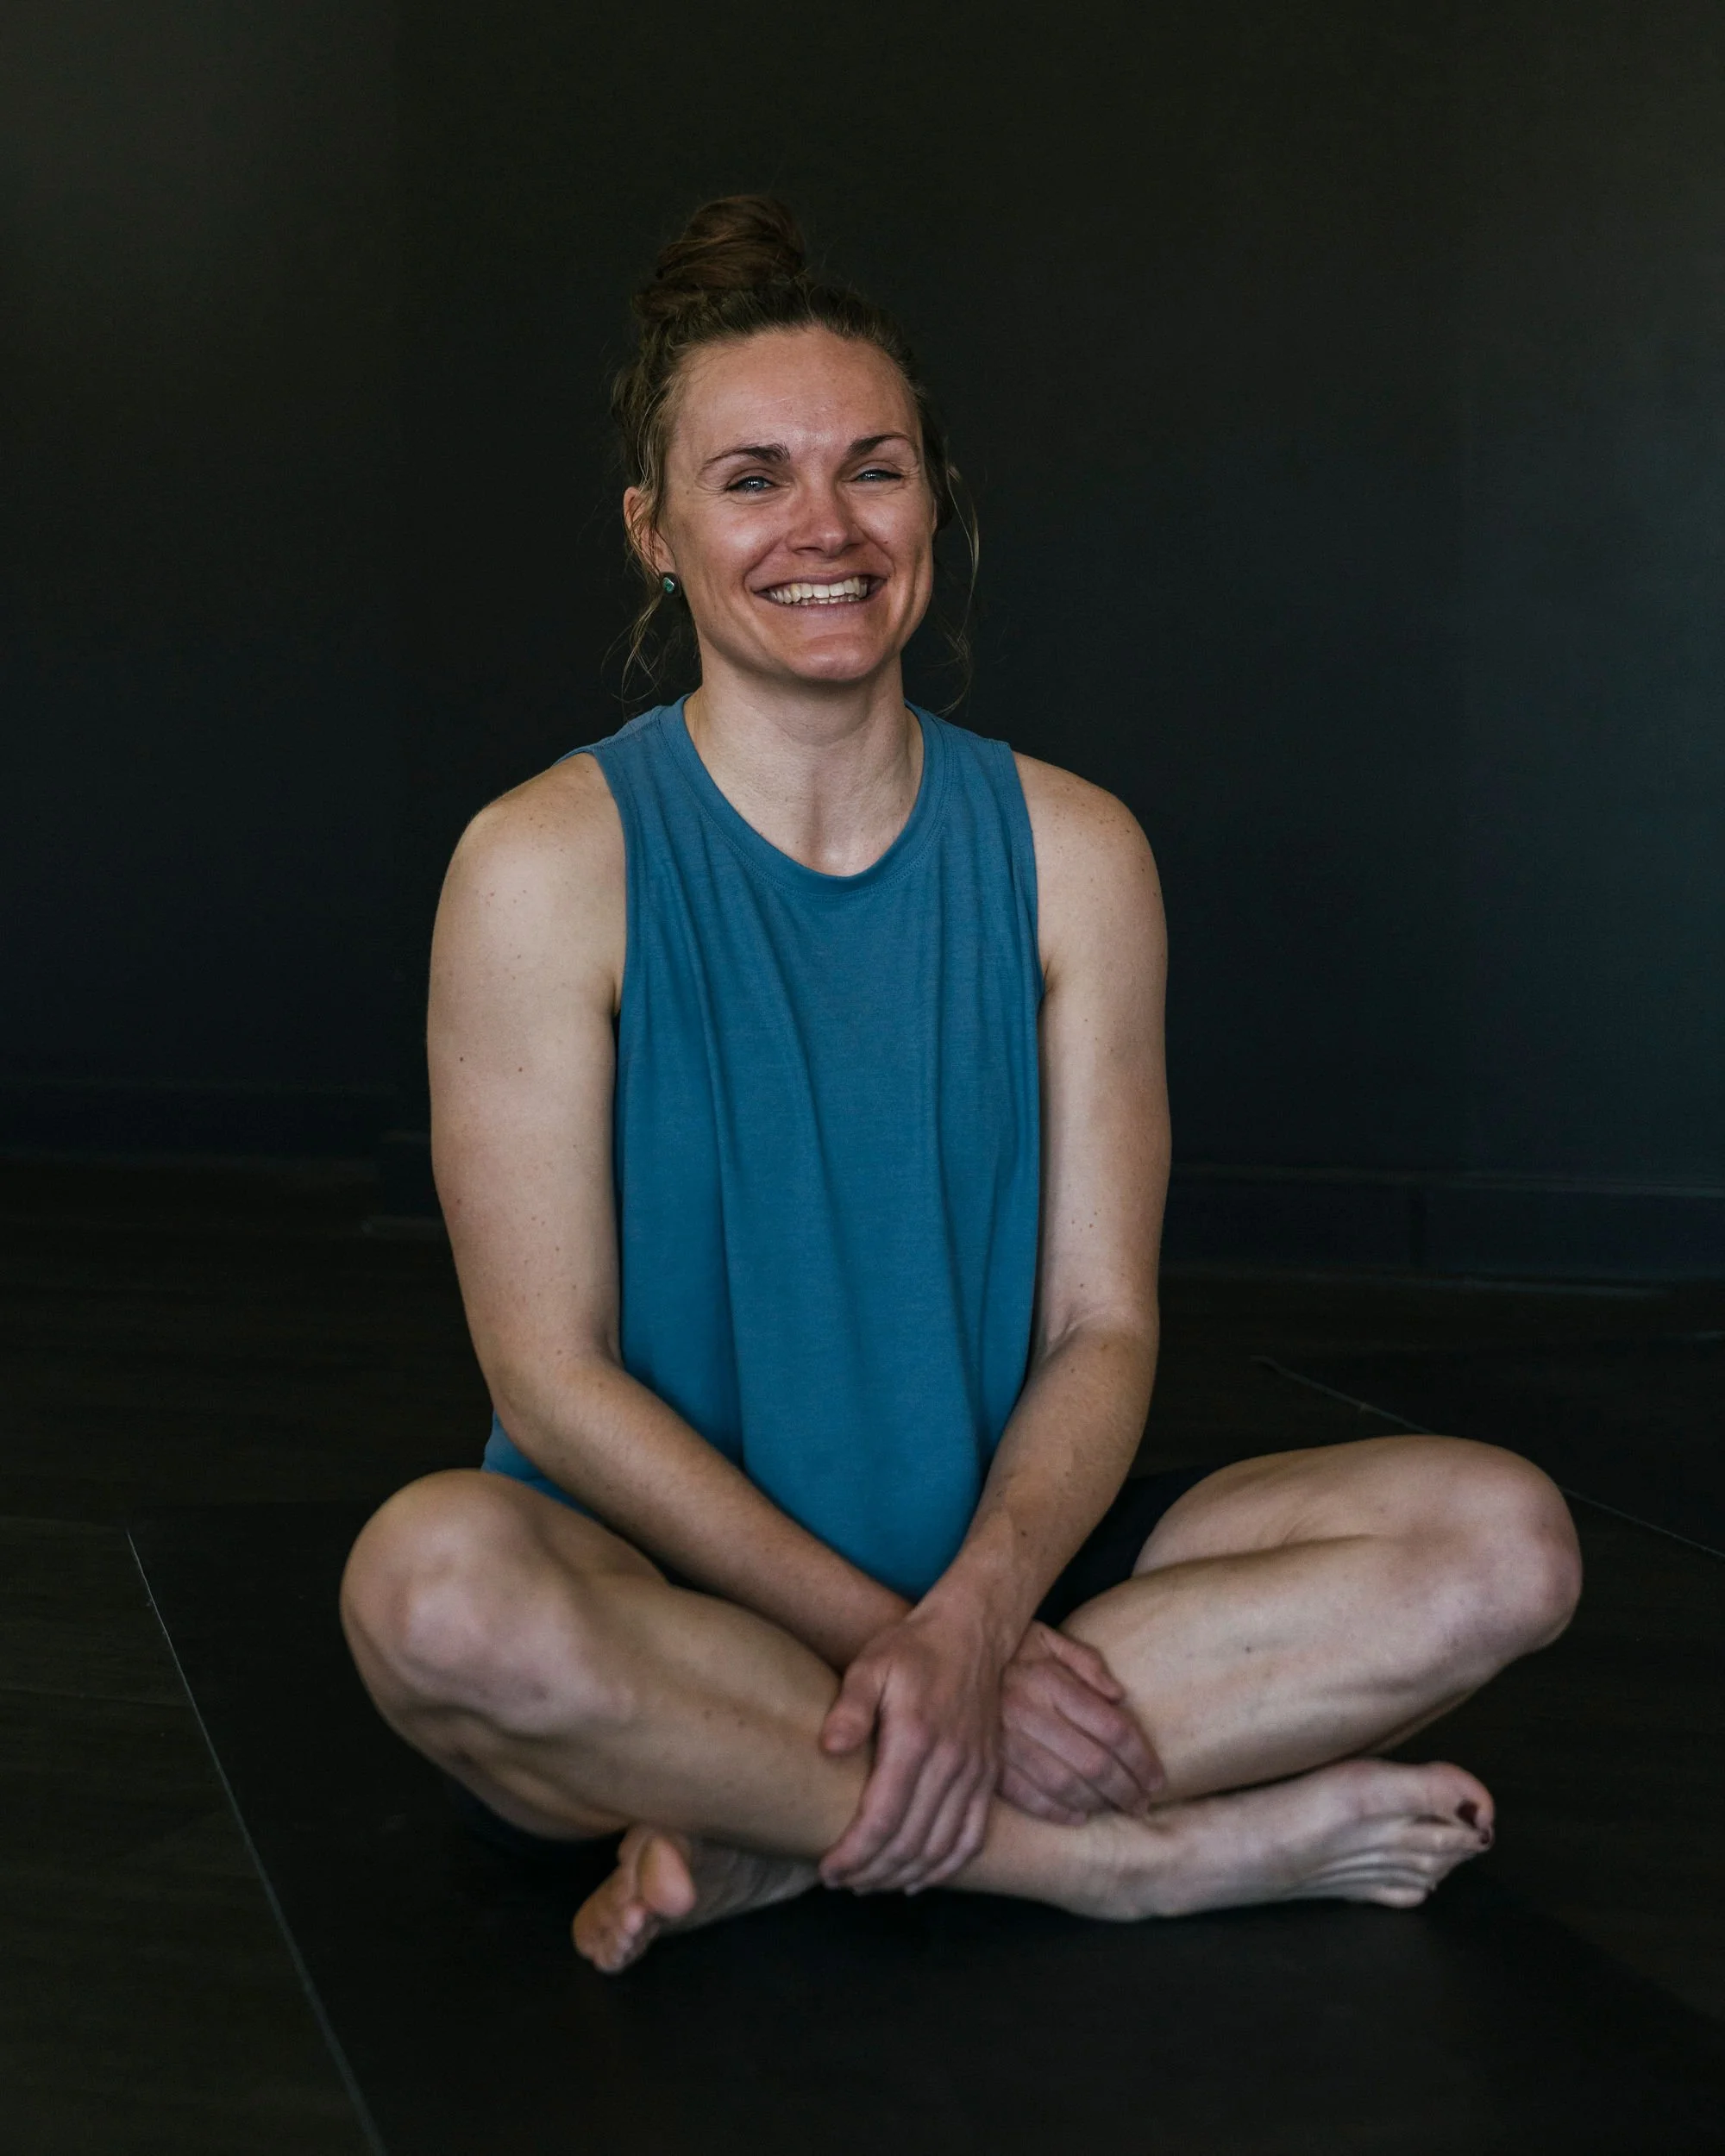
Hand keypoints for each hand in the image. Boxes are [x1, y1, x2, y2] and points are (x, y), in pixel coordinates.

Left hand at [817, 1603, 1003, 1894]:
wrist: (970, 1634)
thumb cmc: (912, 1649)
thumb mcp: (871, 1664)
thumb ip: (850, 1707)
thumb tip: (829, 1748)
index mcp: (916, 1739)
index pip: (883, 1819)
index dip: (854, 1854)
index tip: (828, 1869)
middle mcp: (951, 1764)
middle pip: (910, 1843)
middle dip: (872, 1872)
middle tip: (841, 1882)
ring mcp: (975, 1773)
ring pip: (941, 1848)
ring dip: (903, 1876)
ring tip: (870, 1884)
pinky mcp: (988, 1777)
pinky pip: (972, 1837)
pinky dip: (946, 1867)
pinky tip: (918, 1880)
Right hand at [996, 1623, 1162, 1822]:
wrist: (942, 1655)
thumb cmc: (1005, 1647)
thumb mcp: (1047, 1637)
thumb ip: (1086, 1662)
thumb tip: (1120, 1695)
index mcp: (1049, 1679)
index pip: (1112, 1728)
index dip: (1142, 1758)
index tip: (1158, 1779)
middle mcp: (1028, 1710)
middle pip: (1094, 1762)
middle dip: (1127, 1788)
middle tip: (1144, 1803)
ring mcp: (1004, 1740)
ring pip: (1065, 1784)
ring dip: (1098, 1803)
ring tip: (1118, 1810)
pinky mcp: (984, 1761)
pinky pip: (1027, 1795)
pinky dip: (1056, 1811)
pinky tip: (1078, 1815)